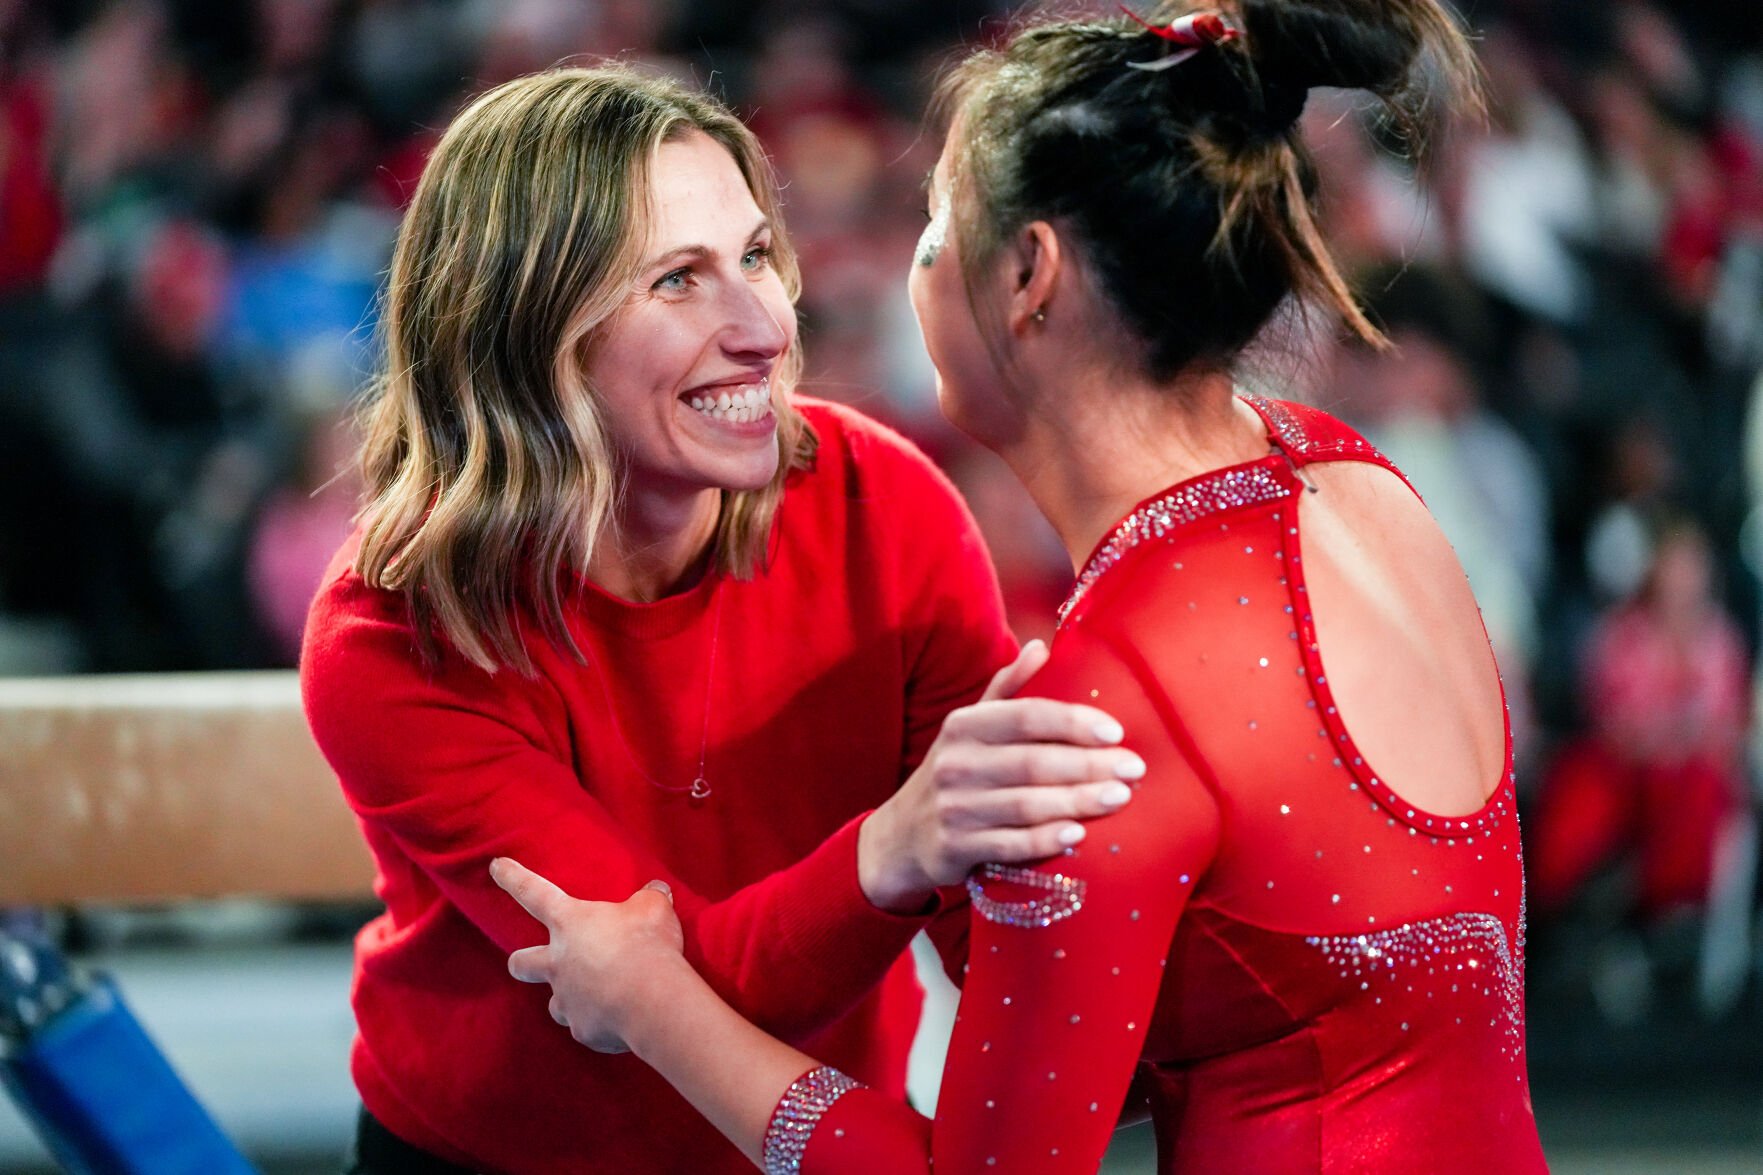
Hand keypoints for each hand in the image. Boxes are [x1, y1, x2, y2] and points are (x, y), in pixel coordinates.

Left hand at [490, 858, 685, 1053]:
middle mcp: (559, 963)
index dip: (513, 877)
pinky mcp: (584, 1030)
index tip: (495, 866)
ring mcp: (568, 1000)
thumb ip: (649, 899)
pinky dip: (600, 1022)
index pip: (534, 892)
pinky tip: (621, 1019)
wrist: (651, 1001)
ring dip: (568, 998)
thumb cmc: (646, 944)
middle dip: (522, 961)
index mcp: (570, 923)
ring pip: (554, 1003)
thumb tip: (656, 892)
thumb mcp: (653, 908)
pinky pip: (587, 1026)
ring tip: (595, 995)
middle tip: (532, 961)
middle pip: (521, 963)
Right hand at [858, 640, 1142, 911]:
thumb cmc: (956, 773)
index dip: (1073, 721)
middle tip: (1133, 769)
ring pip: (1025, 804)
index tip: (1116, 731)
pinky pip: (1009, 844)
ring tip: (1119, 798)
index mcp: (964, 725)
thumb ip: (1007, 689)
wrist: (903, 835)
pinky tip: (1077, 835)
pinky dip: (1044, 840)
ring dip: (1077, 802)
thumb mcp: (971, 726)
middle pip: (1032, 761)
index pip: (1026, 716)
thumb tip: (1041, 647)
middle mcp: (955, 763)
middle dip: (1089, 765)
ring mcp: (953, 807)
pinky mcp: (955, 847)